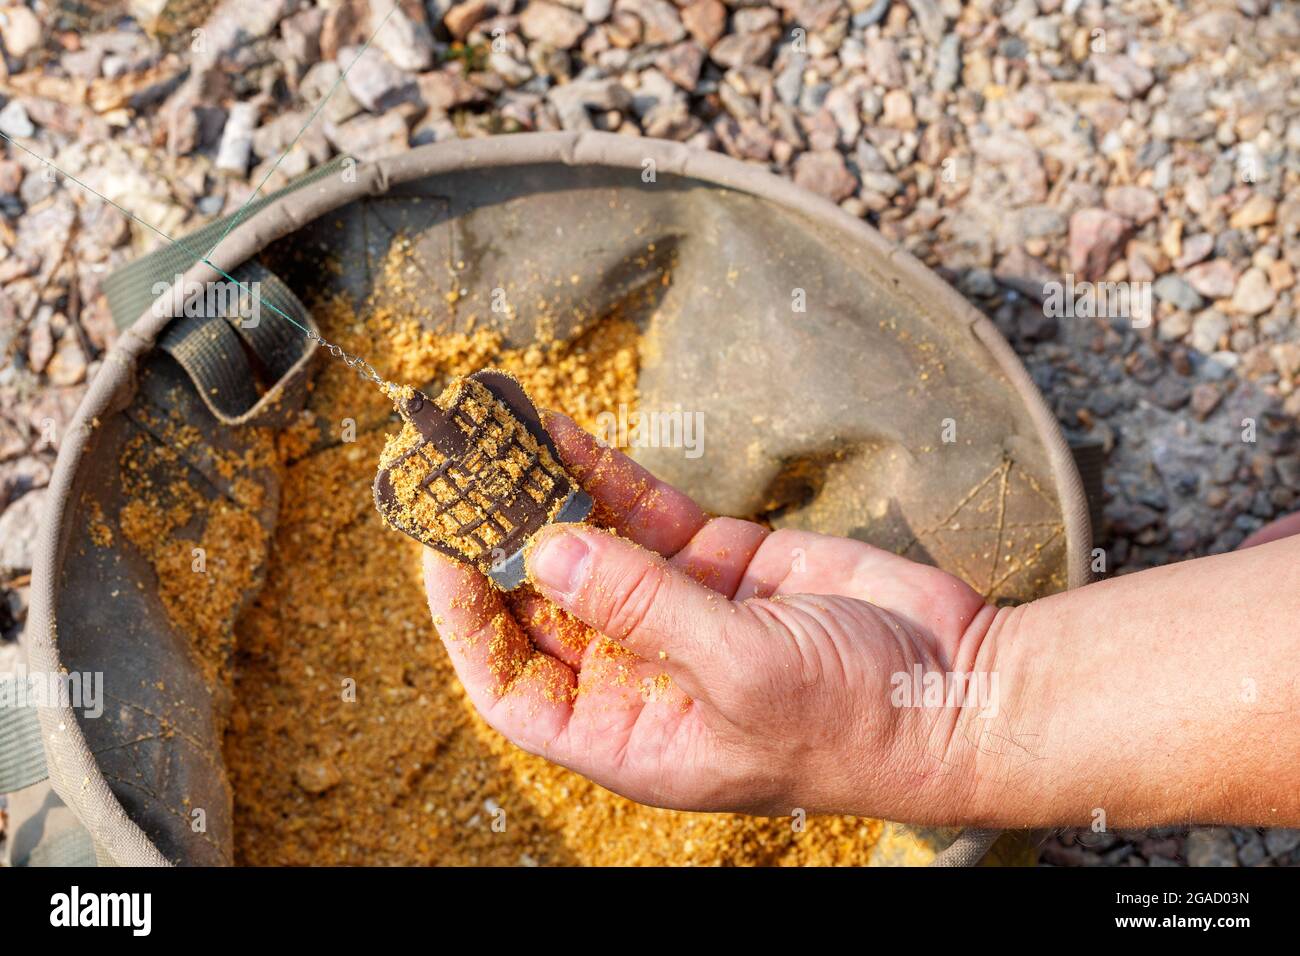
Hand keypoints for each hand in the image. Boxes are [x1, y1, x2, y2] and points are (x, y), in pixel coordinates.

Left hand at [423, 412, 1003, 823]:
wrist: (960, 685)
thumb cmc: (853, 718)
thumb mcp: (738, 670)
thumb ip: (640, 609)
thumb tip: (544, 554)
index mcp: (631, 733)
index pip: (515, 684)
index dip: (468, 619)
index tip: (444, 546)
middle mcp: (643, 674)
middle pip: (543, 604)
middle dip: (498, 539)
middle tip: (457, 469)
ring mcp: (681, 613)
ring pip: (589, 549)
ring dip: (544, 495)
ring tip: (498, 431)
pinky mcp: (722, 563)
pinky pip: (645, 516)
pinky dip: (606, 478)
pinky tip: (563, 434)